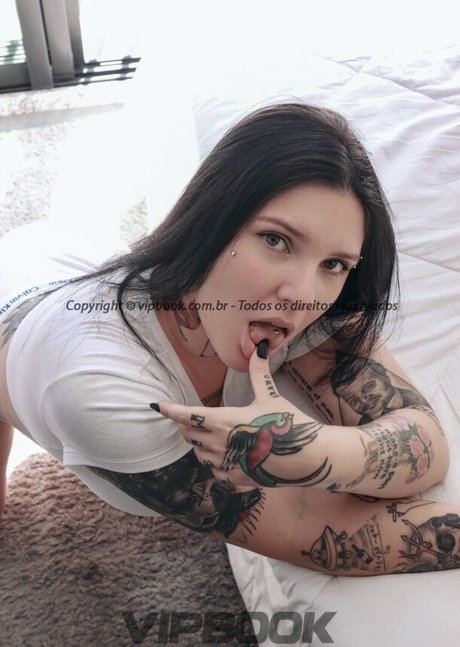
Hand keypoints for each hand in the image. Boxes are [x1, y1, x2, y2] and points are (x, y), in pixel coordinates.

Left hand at [154, 340, 327, 488]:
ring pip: (199, 455)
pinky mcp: (237, 480)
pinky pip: (215, 472)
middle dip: (186, 426)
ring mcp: (227, 464)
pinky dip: (215, 464)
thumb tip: (261, 347)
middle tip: (189, 419)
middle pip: (189, 435)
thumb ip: (259, 373)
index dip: (171, 410)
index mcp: (224, 420)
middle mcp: (219, 443)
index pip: (188, 415)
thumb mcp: (270, 396)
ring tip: (209, 437)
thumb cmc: (287, 423)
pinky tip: (226, 458)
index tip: (158, 406)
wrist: (307, 457)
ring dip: (200, 445)